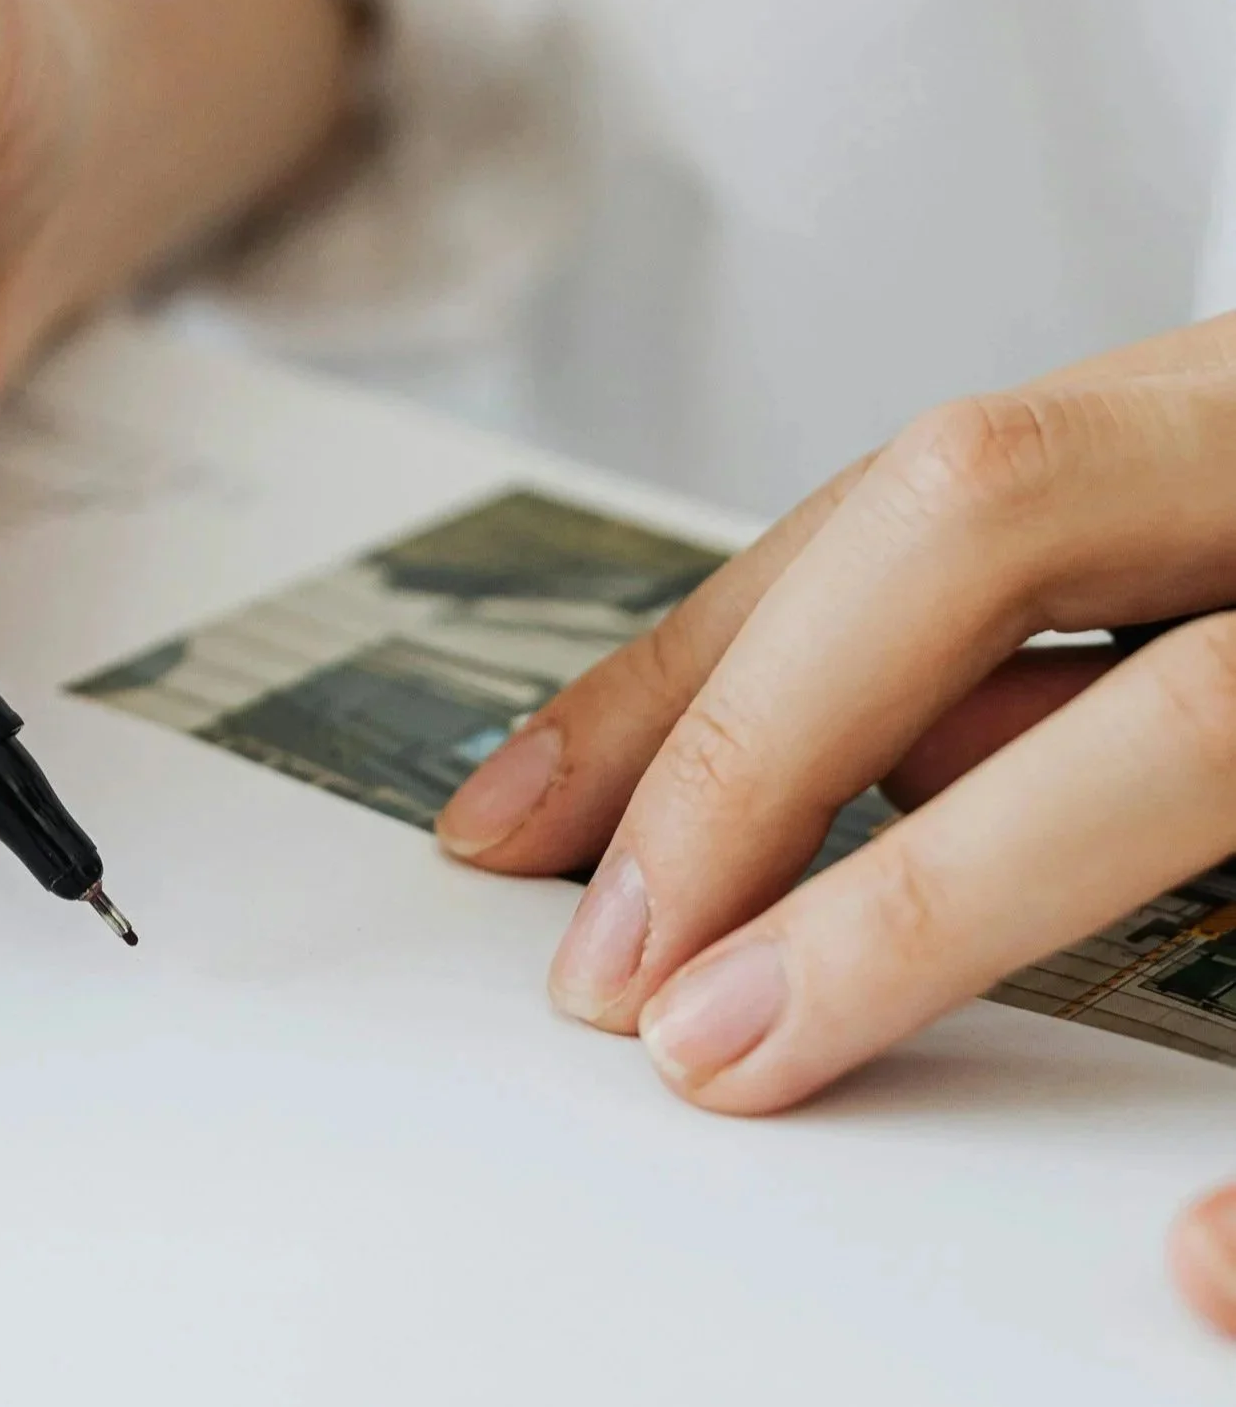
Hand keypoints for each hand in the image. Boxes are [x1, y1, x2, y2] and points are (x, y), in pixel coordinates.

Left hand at [434, 316, 1235, 1335]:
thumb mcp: (1207, 538)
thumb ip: (1030, 629)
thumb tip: (768, 780)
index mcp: (1232, 403)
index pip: (897, 501)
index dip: (692, 668)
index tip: (511, 836)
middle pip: (983, 517)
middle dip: (767, 739)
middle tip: (613, 966)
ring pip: (1187, 724)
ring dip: (938, 892)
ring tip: (750, 1047)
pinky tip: (1203, 1271)